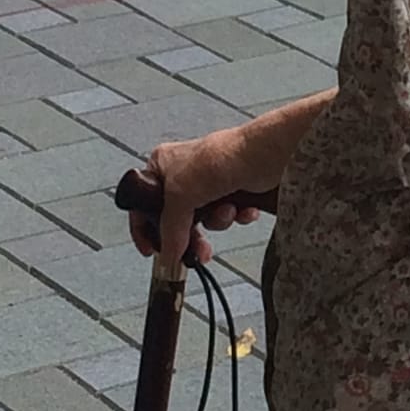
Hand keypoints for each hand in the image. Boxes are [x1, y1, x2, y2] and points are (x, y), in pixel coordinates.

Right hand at [128, 128, 276, 273]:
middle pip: (176, 218)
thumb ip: (170, 228)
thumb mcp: (182, 194)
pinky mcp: (233, 191)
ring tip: (227, 211)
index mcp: (162, 166)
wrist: (266, 155)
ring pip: (204, 220)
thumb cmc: (222, 157)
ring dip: (218, 221)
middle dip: (190, 235)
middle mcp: (184, 174)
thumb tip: (167, 255)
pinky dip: (237, 215)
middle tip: (195, 252)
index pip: (143, 204)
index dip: (145, 229)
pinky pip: (228, 215)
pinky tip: (244, 208)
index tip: (152, 251)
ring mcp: (209, 183)